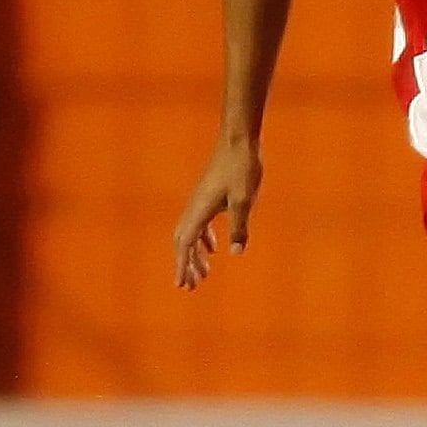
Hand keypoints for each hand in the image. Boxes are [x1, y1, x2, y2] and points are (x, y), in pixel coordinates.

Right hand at [172, 137, 262, 288]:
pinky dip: (204, 239)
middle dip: (186, 264)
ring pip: (192, 233)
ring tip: (204, 273)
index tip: (182, 285)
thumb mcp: (244, 200)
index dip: (183, 266)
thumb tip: (235, 253)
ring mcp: (201, 201)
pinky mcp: (209, 196)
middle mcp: (194, 207)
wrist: (239, 139)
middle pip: (184, 242)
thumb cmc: (242, 168)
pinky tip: (215, 248)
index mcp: (199, 210)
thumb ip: (239, 227)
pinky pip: (201, 223)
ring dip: (195, 254)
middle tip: (192, 286)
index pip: (185, 245)